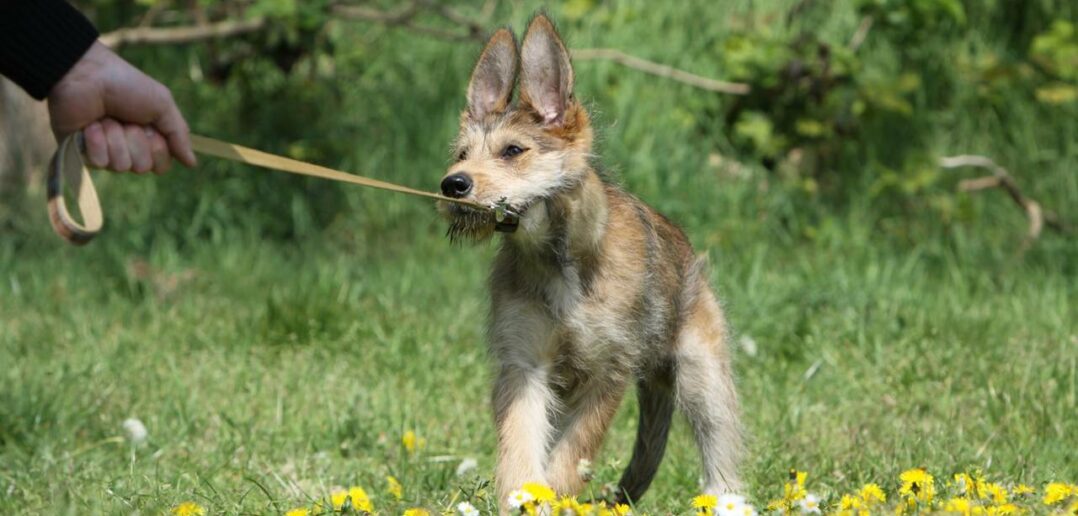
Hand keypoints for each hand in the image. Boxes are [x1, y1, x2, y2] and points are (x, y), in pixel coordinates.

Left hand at [47, 41, 196, 173]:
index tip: (150, 126)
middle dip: (135, 141)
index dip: (158, 149)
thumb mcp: (162, 104)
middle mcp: (128, 147)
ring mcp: (105, 151)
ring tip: (105, 117)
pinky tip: (90, 125)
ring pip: (121, 166)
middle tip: (126, 119)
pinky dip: (97, 141)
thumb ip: (179, 135)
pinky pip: (99, 163)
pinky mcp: (83, 152)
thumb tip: (192, 164)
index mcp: (148, 137)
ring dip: (115, 138)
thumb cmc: (126, 84)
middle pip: (142, 167)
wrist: (86, 74)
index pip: (161, 165)